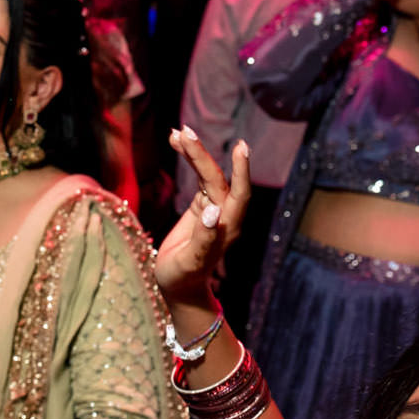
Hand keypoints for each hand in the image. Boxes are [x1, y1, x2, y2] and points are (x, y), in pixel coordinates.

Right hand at [155, 128, 251, 311]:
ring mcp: (213, 208)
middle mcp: (224, 214)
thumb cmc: (183, 278)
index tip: (241, 147)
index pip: (240, 193)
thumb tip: (211, 211)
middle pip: (216, 178)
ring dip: (193, 153)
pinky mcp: (201, 206)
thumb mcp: (191, 262)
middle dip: (202, 155)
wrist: (179, 286)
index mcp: (228, 227)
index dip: (242, 171)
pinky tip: (176, 145)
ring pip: (207, 174)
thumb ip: (204, 238)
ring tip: (177, 133)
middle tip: (184, 131)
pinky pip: (197, 178)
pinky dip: (188, 161)